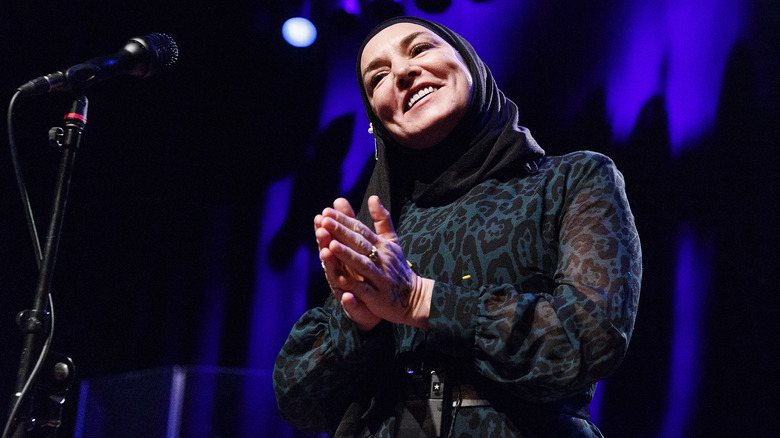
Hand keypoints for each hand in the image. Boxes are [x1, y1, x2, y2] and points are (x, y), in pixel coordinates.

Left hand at [320, 196, 433, 329]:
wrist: (414, 297)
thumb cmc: (397, 267)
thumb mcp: (392, 241)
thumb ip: (382, 220)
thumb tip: (373, 197)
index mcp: (382, 245)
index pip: (361, 229)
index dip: (344, 220)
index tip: (327, 211)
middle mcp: (381, 259)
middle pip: (360, 243)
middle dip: (342, 232)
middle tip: (325, 221)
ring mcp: (380, 278)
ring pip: (362, 264)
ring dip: (347, 255)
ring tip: (331, 246)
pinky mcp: (378, 297)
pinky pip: (365, 290)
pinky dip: (353, 285)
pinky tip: (340, 279)